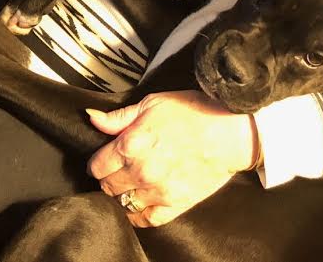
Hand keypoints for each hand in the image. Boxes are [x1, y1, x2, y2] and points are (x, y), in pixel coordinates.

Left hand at [87, 91, 257, 227]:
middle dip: (108, 178)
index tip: (102, 160)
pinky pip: (146, 219)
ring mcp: (157, 190)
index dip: (97, 162)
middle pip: (107, 186)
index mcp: (131, 144)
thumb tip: (92, 119)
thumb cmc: (194, 112)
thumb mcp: (152, 103)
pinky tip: (139, 204)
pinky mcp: (175, 204)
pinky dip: (137, 215)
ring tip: (129, 185)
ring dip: (122, 195)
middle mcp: (141, 171)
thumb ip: (119, 117)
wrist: (230, 131)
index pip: (97, 166)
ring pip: (123, 203)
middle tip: (116, 171)